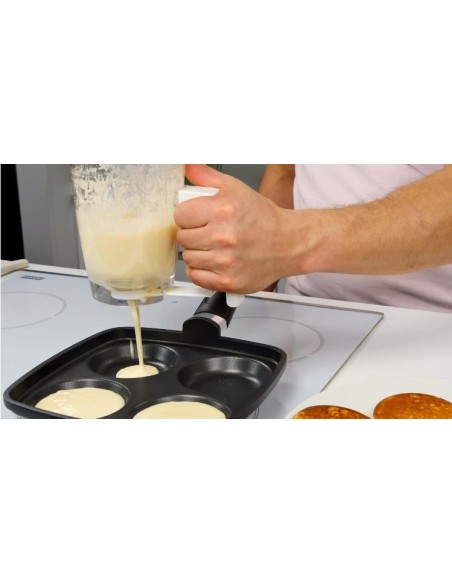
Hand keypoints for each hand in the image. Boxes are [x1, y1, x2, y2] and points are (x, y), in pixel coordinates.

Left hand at [175, 164, 294, 293]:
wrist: (289, 243)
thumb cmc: (262, 217)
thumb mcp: (235, 188)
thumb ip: (205, 176)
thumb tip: (186, 164)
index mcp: (223, 210)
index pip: (180, 216)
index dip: (188, 216)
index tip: (198, 218)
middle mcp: (224, 237)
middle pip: (183, 238)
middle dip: (193, 234)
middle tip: (209, 233)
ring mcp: (226, 262)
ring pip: (188, 259)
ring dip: (198, 254)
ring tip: (215, 248)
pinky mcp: (228, 281)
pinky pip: (196, 277)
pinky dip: (201, 272)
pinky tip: (215, 262)